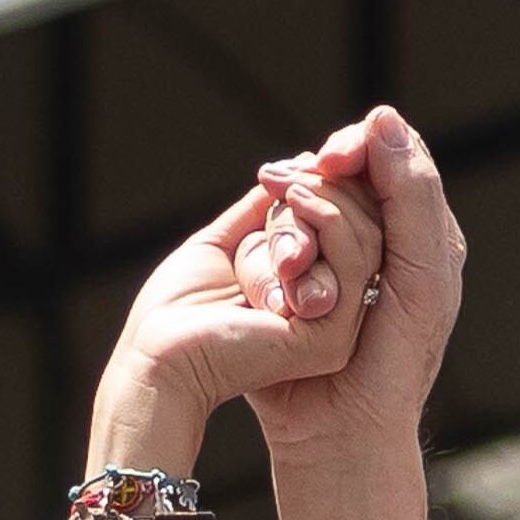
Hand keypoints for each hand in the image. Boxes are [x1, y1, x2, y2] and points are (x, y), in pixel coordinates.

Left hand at [85, 171, 385, 483]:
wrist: (157, 354)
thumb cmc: (179, 308)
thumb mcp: (227, 243)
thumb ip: (265, 213)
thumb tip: (299, 165)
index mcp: (311, 296)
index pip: (346, 231)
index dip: (328, 190)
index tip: (281, 171)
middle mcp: (332, 315)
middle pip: (361, 232)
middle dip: (324, 191)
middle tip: (277, 177)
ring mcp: (337, 330)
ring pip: (361, 243)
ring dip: (320, 203)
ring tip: (285, 186)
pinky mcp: (330, 340)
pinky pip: (351, 266)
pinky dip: (327, 222)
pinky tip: (295, 198)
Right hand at [239, 107, 464, 469]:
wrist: (344, 431)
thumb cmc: (395, 361)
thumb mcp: (421, 274)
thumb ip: (412, 196)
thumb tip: (383, 119)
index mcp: (422, 230)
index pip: (391, 154)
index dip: (360, 145)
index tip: (331, 158)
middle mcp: (379, 236)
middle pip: (339, 174)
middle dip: (317, 194)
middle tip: (297, 217)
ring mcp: (331, 256)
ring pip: (300, 202)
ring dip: (290, 227)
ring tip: (289, 266)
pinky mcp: (291, 280)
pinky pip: (271, 237)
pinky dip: (268, 248)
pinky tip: (270, 270)